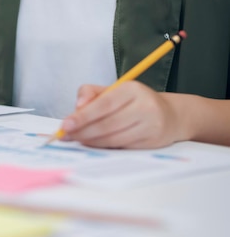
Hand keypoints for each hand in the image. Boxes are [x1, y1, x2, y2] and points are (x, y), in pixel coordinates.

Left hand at [60, 81, 186, 148]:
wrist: (170, 115)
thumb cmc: (133, 101)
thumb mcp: (113, 90)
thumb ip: (90, 93)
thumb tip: (77, 107)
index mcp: (132, 89)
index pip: (103, 104)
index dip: (83, 116)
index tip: (65, 125)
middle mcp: (144, 106)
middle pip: (107, 124)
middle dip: (83, 132)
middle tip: (65, 136)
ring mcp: (150, 125)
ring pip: (114, 138)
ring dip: (91, 141)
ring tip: (77, 139)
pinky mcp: (153, 141)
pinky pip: (122, 147)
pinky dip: (104, 147)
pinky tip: (94, 144)